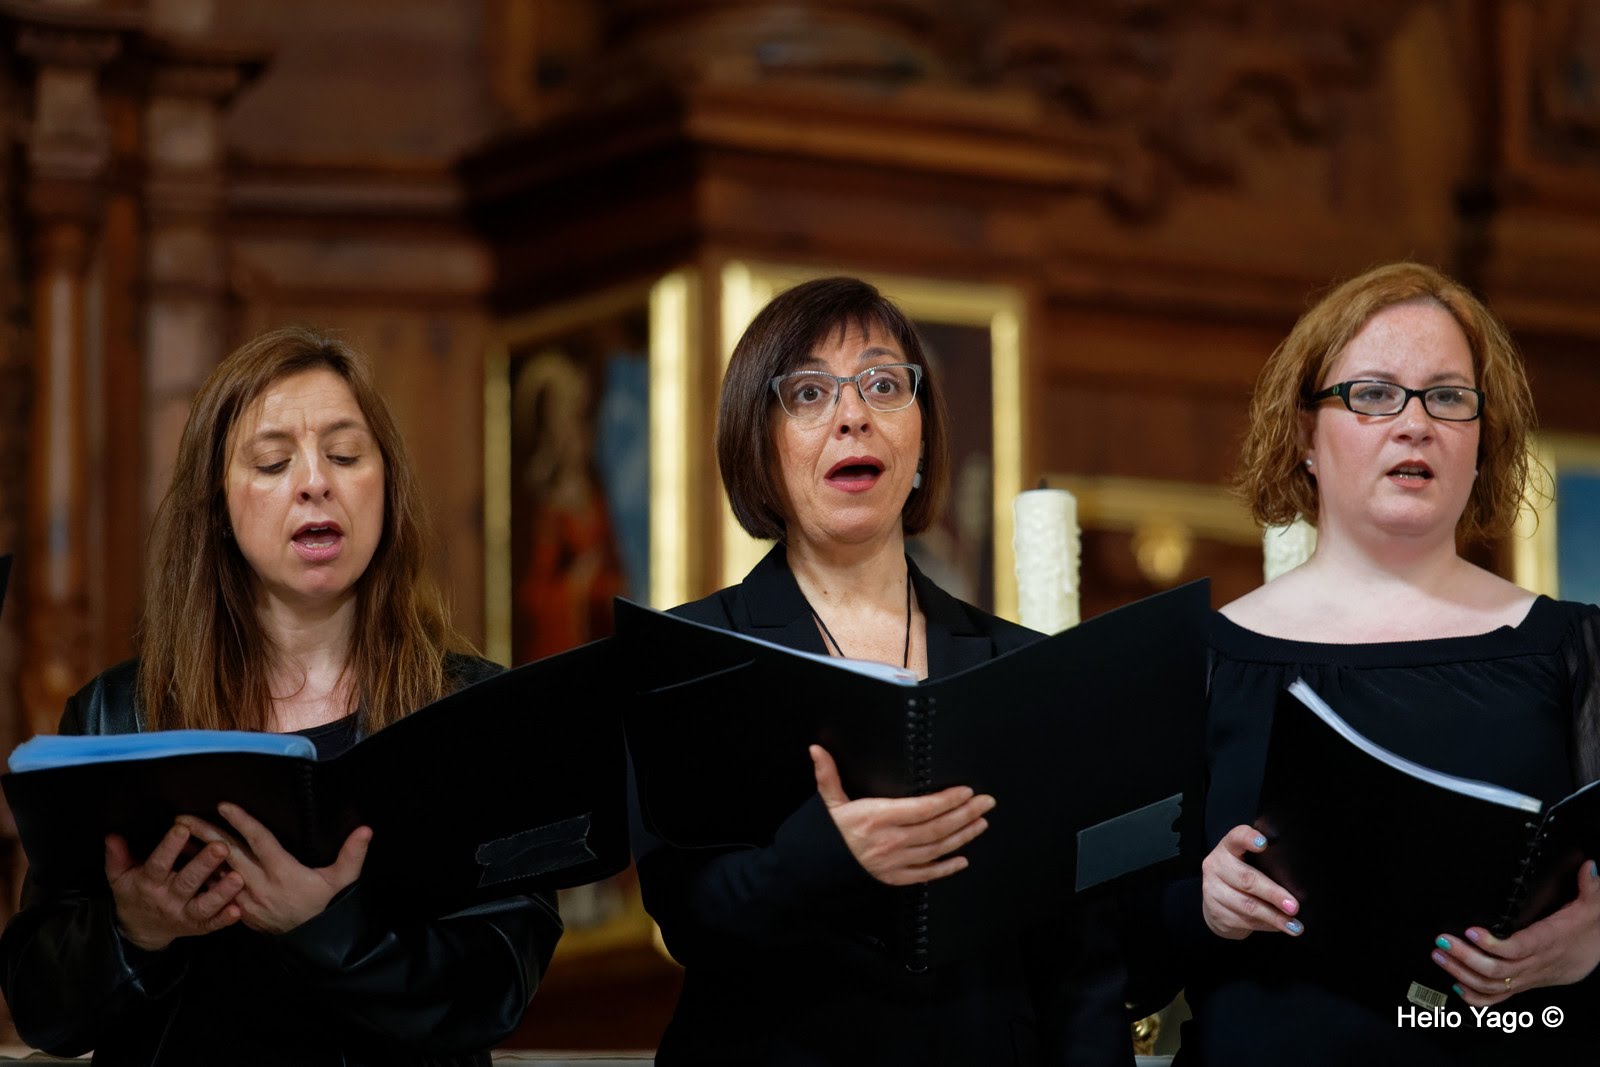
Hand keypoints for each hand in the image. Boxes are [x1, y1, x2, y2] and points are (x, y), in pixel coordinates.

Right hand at [105, 825, 244, 951]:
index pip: (158, 864)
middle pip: (187, 882)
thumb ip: (117, 857)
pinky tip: (238, 910)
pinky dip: (225, 919)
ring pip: (204, 905)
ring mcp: (184, 915)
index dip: (169, 847)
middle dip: (204, 864)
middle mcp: (168, 899)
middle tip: (221, 847)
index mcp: (149, 883)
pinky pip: (212, 924)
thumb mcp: (119, 877)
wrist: (141, 930)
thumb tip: (112, 835)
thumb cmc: (134, 894)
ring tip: (238, 877)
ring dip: (221, 892)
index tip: (182, 828)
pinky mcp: (198, 927)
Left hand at [176, 802, 370, 934]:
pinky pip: (214, 892)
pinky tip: (185, 865)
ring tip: (177, 838)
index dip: (242, 822)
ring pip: (216, 873)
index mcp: (283, 872)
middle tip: (183, 818)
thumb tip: (366, 829)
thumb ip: (353, 854)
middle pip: (228, 855)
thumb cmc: (325, 906)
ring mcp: (246, 899)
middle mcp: (260, 884)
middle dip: (205, 834)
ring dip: (196, 855)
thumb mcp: (342, 881)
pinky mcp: (238, 910)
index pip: (259, 841)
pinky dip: (199, 877)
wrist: (311, 942)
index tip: (224, 805)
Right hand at [810, 744, 992, 886]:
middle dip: (965, 814)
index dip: (947, 800)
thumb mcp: (828, 802)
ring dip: (962, 836)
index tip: (966, 791)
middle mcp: (889, 841)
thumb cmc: (827, 833)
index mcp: (877, 818)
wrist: (816, 868)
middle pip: (936, 828)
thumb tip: (816, 749)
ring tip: (981, 823)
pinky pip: (926, 874)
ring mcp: (894, 862)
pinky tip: (962, 859)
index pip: (921, 808)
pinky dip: (946, 868)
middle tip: (986, 803)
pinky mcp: (894, 878)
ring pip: (936, 849)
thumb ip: (828, 775)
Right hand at [1201, 824, 1302, 939]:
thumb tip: (1298, 886)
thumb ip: (1266, 864)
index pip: (1237, 837)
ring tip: (1294, 926)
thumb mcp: (1250, 863)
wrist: (1216, 900)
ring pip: (1247, 906)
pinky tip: (1278, 927)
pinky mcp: (1215, 912)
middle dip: (1273, 894)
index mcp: (1228, 847)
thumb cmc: (1242, 875)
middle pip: (1247, 879)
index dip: (1249, 838)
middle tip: (1294, 906)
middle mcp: (1216, 865)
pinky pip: (1244, 921)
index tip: (1264, 843)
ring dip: (1274, 917)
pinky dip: (1266, 926)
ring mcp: (1212, 890)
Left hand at [1433, 859, 1599, 1005]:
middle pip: (1498, 970)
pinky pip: (1500, 998)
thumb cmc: (1590, 928)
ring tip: (1440, 956)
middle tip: (1442, 942)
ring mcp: (1529, 977)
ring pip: (1494, 985)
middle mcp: (1536, 964)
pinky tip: (1458, 986)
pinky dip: (1478, 996)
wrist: (1598, 952)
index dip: (1493, 944)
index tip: (1470, 931)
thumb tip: (1590, 868)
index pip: (1518, 948)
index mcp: (1549, 943)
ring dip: (1463, 974)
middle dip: (1465, 957)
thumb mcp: (1594, 906)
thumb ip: (1591, 886)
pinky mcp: (1525, 983)